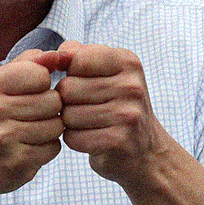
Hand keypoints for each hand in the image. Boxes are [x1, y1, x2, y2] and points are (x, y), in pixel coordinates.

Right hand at [0, 48, 70, 198]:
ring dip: (48, 130)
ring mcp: (4, 137)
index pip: (41, 74)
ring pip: (57, 125)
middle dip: (47, 110)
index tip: (25, 95)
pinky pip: (53, 148)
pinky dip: (45, 150)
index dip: (41, 85)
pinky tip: (25, 150)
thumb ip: (27, 64)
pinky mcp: (17, 162)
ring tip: (25, 133)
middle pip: (53, 100)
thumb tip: (61, 54)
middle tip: (25, 118)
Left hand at [55, 40, 167, 184]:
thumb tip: (58, 53)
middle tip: (87, 109)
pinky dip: (76, 140)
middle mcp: (131, 86)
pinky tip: (92, 139)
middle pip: (67, 88)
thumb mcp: (107, 73)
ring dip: (70, 123)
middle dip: (67, 101)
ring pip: (67, 114)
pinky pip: (73, 137)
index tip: (84, 85)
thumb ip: (80, 56)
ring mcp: (127, 114)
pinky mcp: (118, 140)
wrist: (146, 151)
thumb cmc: (118, 106)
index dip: (70, 75)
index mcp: (128, 62)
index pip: (76, 60)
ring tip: (90, 124)